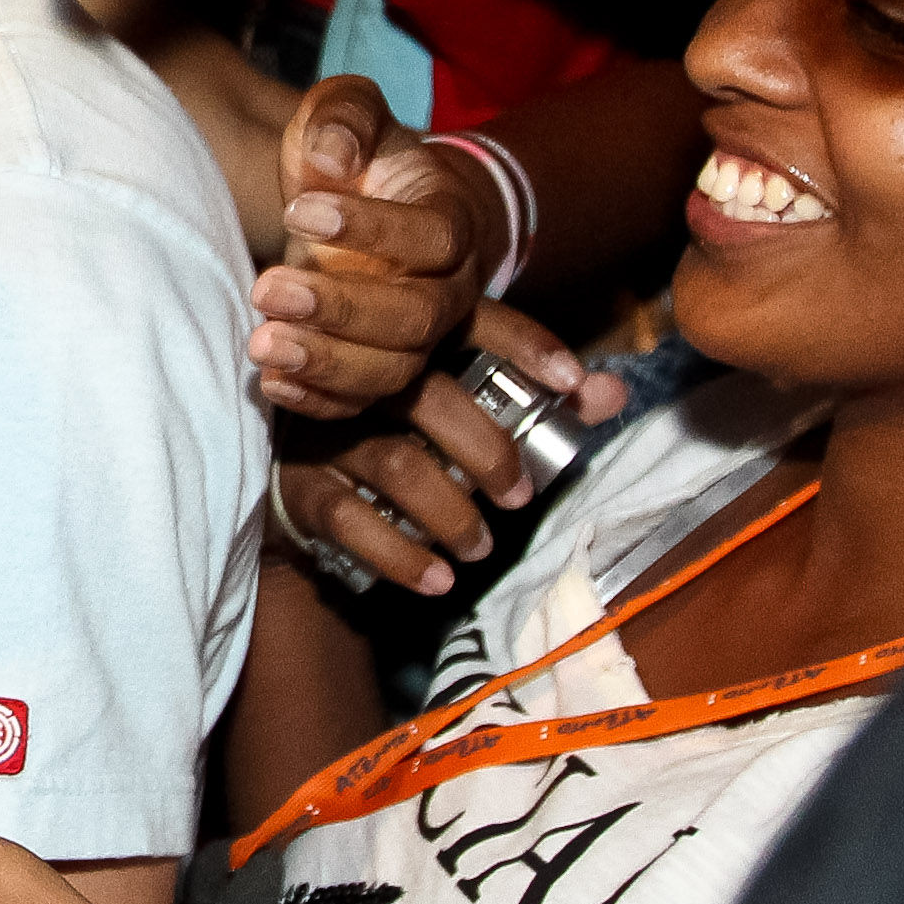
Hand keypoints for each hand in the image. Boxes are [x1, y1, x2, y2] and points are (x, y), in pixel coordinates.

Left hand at [251, 75, 499, 419]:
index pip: (432, 237)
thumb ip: (343, 119)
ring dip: (326, 363)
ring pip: (392, 369)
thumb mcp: (347, 111)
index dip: (374, 230)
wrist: (372, 200)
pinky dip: (318, 401)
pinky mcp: (377, 365)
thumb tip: (331, 155)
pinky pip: (362, 403)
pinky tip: (272, 382)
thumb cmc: (358, 153)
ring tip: (261, 344)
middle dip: (341, 310)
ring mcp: (416, 336)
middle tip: (267, 289)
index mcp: (449, 219)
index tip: (298, 210)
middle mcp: (446, 287)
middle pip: (416, 318)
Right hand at [273, 302, 627, 595]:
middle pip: (432, 398)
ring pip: (397, 464)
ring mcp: (327, 428)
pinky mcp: (301, 481)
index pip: (475, 325)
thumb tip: (613, 392)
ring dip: (451, 514)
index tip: (573, 381)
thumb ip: (537, 399)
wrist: (290, 467)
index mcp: (410, 343)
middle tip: (519, 497)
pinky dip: (399, 555)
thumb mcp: (459, 403)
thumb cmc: (397, 427)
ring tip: (480, 548)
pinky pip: (350, 518)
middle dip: (488, 452)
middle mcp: (366, 375)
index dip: (527, 347)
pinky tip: (436, 579)